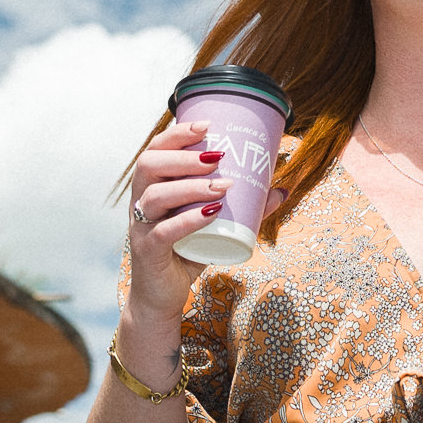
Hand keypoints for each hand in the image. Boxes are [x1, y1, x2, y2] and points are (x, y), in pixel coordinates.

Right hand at [125, 119, 227, 315]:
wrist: (162, 297)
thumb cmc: (185, 253)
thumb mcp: (214, 226)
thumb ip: (243, 208)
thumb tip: (281, 189)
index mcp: (152, 187)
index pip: (156, 150)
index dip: (177, 134)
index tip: (208, 125)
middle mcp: (140, 202)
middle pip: (149, 165)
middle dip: (183, 156)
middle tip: (216, 156)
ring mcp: (141, 227)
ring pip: (155, 197)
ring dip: (190, 186)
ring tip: (222, 186)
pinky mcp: (147, 252)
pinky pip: (162, 232)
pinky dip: (188, 220)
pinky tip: (210, 214)